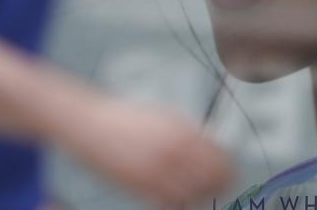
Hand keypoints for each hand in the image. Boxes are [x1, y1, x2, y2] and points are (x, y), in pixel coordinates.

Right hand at [54, 95, 233, 207]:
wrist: (89, 123)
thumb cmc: (124, 118)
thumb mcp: (163, 116)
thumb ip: (190, 132)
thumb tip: (213, 146)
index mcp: (182, 130)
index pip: (221, 157)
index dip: (227, 169)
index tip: (227, 174)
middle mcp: (174, 150)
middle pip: (214, 179)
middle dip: (217, 185)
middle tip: (213, 187)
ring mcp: (158, 170)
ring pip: (195, 196)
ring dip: (197, 196)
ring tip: (190, 191)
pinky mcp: (140, 186)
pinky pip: (171, 204)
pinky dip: (175, 203)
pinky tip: (171, 196)